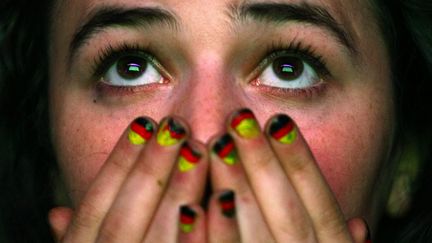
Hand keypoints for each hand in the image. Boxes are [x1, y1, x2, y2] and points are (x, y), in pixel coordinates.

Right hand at [48, 116, 208, 242]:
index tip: (143, 122)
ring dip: (179, 194)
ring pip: (159, 242)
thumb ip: (79, 234)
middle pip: (123, 221)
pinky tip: (223, 199)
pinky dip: (207, 236)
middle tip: (175, 126)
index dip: (117, 164)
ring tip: (198, 150)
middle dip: (149, 171)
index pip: (92, 210)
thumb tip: (55, 212)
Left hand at [203, 108, 370, 242]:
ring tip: (216, 146)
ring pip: (254, 239)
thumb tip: (361, 225)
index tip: (280, 120)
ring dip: (235, 192)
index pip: (324, 207)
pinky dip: (204, 239)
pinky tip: (190, 208)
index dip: (302, 163)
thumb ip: (337, 240)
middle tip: (239, 119)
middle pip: (287, 215)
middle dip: (264, 165)